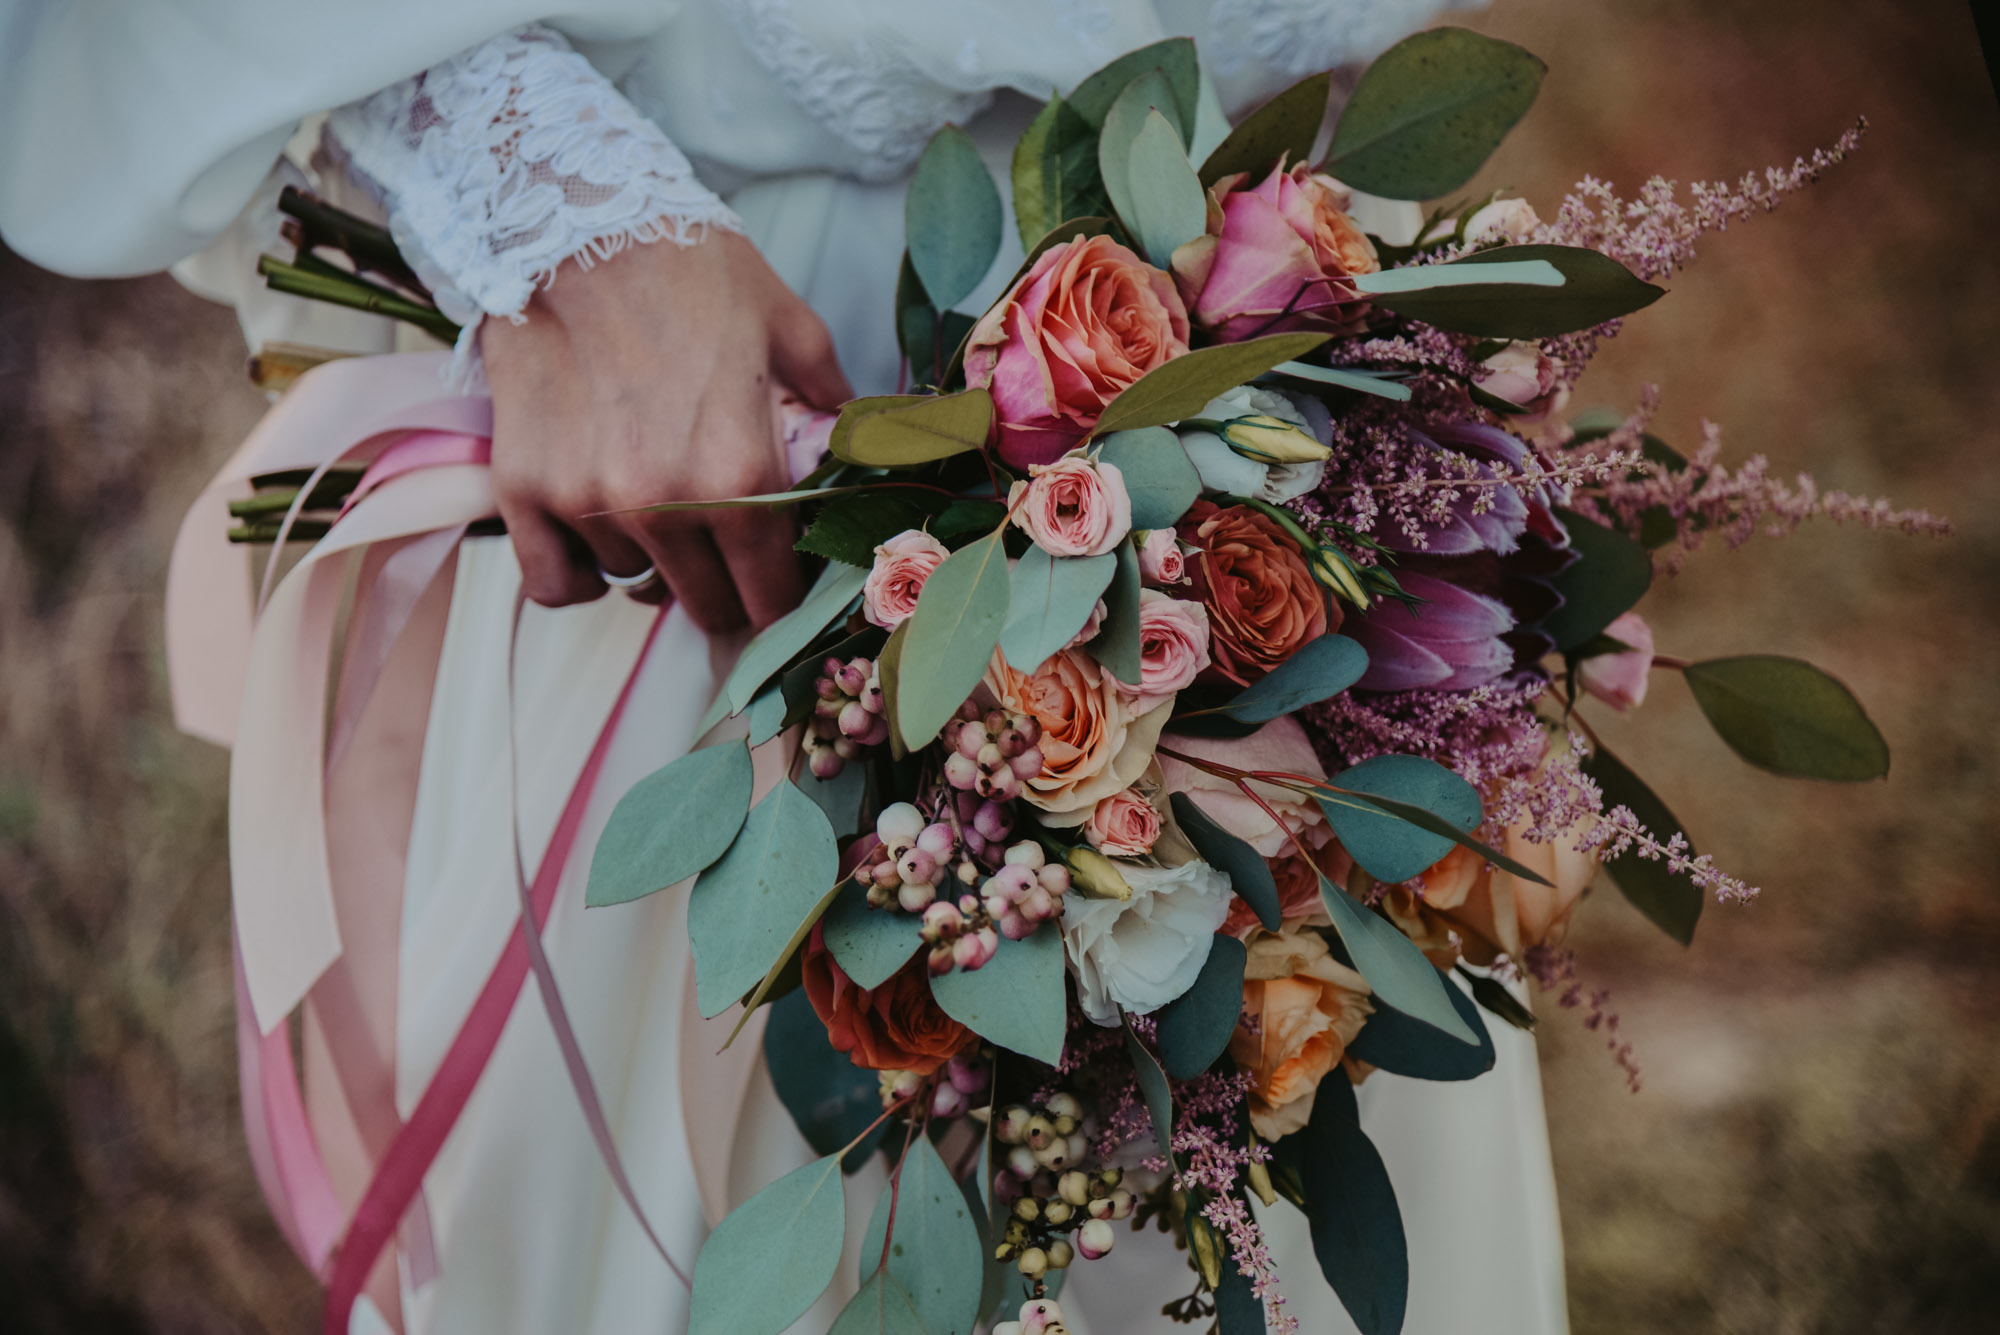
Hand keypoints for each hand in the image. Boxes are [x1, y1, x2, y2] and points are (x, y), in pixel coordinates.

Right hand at [482, 230, 850, 627]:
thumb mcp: (790, 329)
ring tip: (655, 501)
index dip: (786, 595)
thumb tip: (869, 458)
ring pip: (636, 586)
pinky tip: (593, 546)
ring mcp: (588, 501)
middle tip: (725, 547)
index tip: (782, 581)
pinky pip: (553, 584)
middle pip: (710, 604)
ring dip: (652, 562)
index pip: (774, 592)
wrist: (575, 222)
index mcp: (741, 472)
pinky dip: (575, 577)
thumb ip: (835, 409)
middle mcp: (665, 502)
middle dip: (727, 585)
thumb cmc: (691, 270)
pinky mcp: (525, 490)